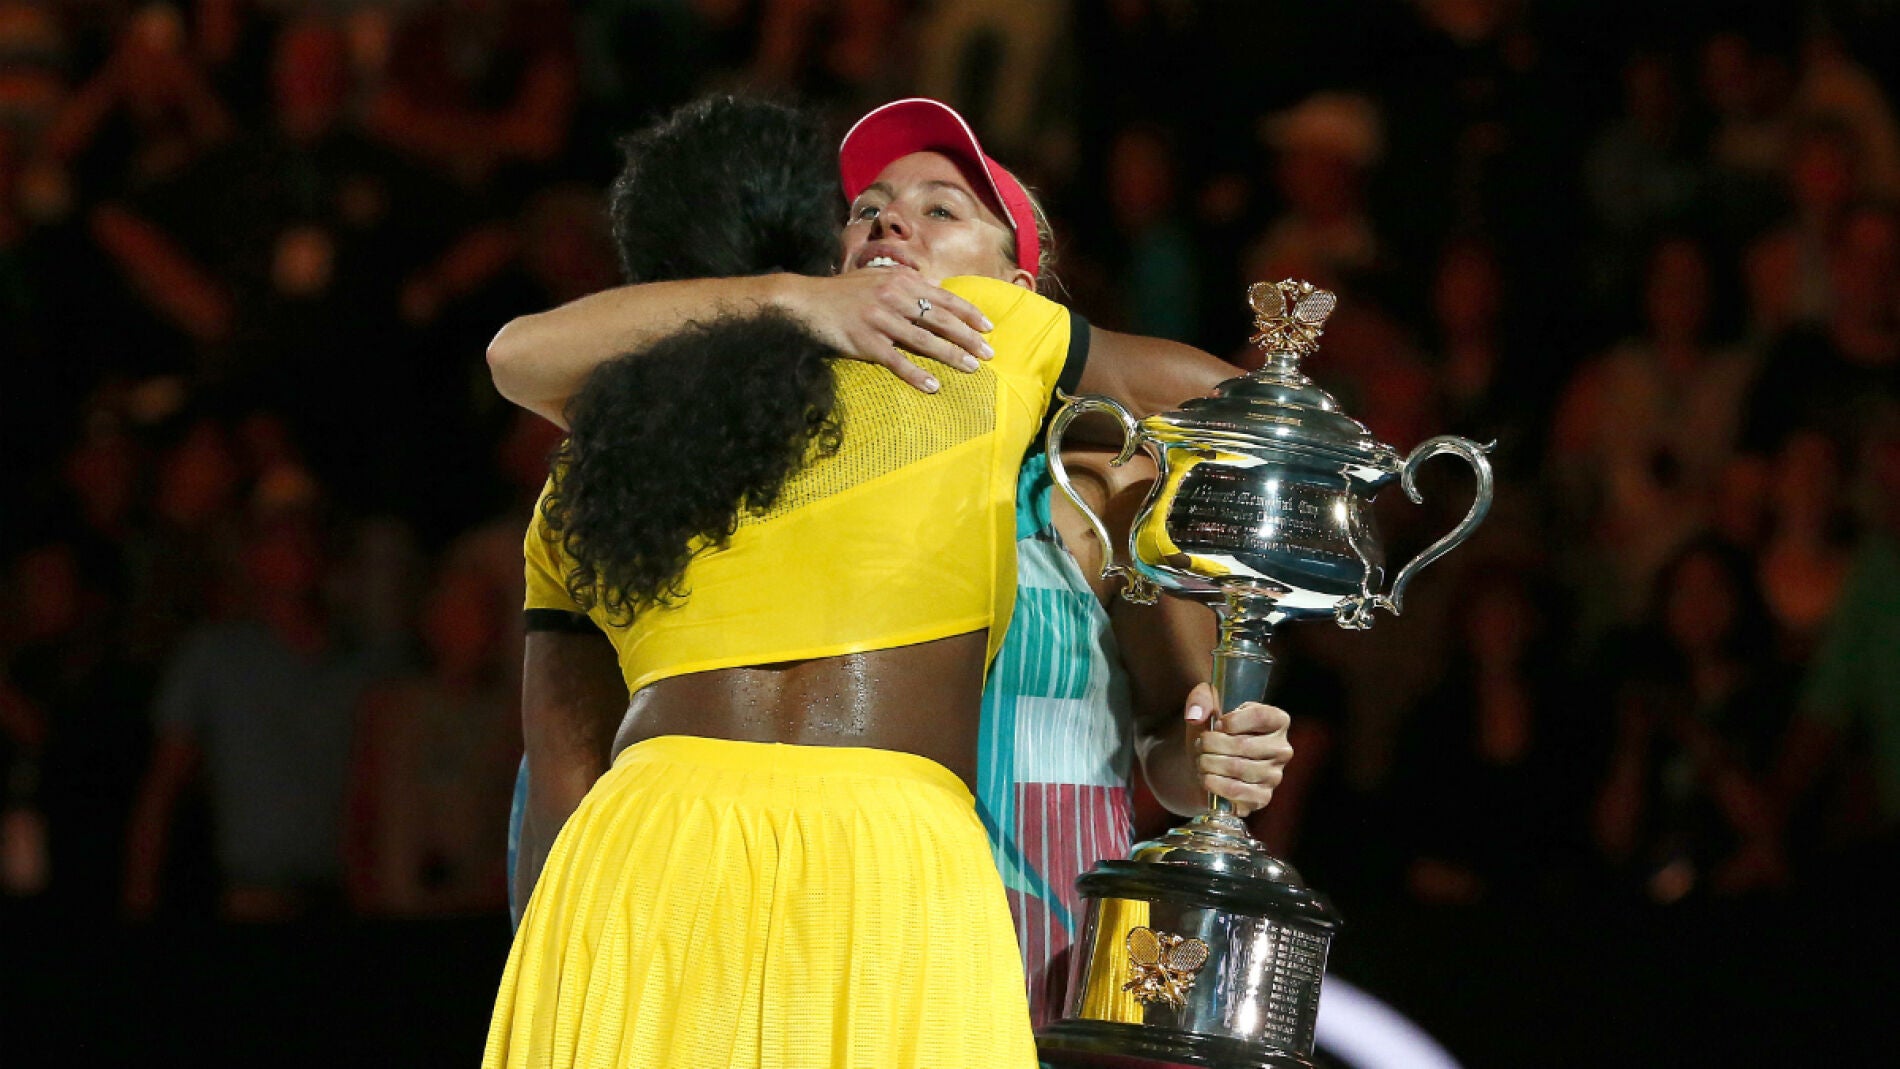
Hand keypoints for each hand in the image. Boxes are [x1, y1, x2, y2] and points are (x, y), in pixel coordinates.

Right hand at [778, 271, 993, 392]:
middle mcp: (894, 297)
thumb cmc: (845, 291)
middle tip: (990, 353)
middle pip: (940, 319)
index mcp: (901, 281)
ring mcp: (879, 319)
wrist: (806, 299)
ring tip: (972, 368)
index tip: (989, 327)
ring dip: (951, 355)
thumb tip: (938, 291)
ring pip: (923, 340)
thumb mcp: (879, 277)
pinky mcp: (864, 341)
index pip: (944, 298)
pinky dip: (915, 374)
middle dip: (968, 337)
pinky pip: (895, 361)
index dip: (969, 313)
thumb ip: (908, 284)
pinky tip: (933, 386)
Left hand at [1184, 682, 1293, 817]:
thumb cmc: (1212, 730)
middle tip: (1200, 745)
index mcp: (1277, 721)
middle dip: (1211, 744)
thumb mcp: (1205, 705)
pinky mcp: (1262, 797)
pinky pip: (1235, 791)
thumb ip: (1200, 699)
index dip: (1231, 721)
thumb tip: (1196, 715)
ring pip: (1237, 768)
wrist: (1206, 763)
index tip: (1217, 724)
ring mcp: (1274, 776)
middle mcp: (1282, 749)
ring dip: (1209, 763)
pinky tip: (1206, 777)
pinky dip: (1213, 783)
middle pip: (1243, 744)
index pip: (1260, 716)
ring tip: (1201, 760)